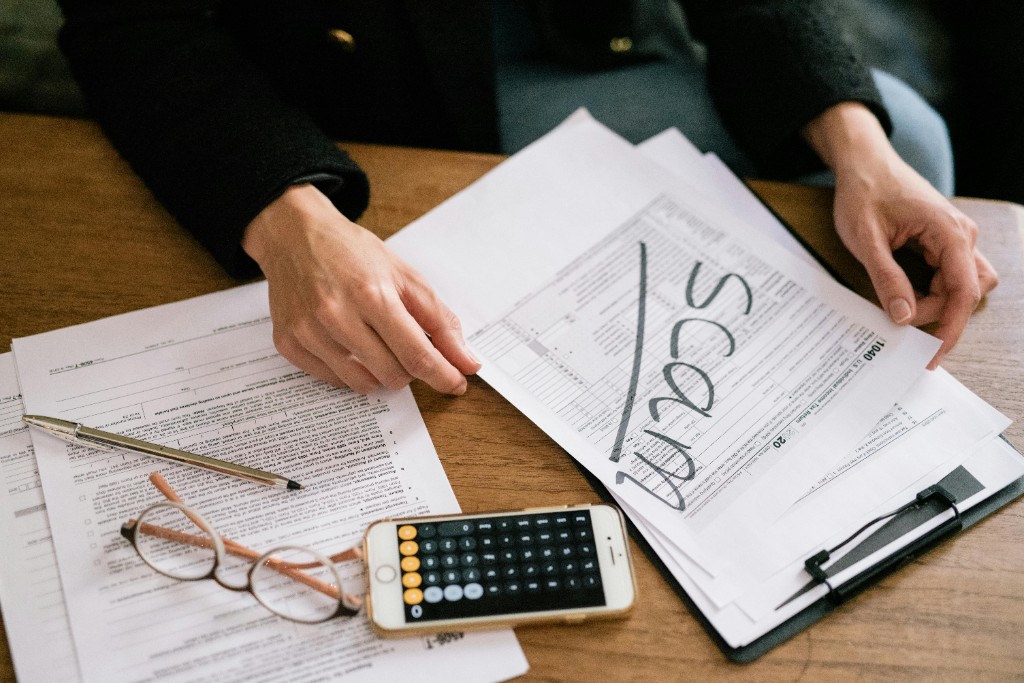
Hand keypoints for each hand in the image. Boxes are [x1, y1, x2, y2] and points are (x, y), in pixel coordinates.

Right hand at [242, 184, 480, 393]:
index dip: (443, 375)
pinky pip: (334, 380)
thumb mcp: (405, 276)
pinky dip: (351, 371)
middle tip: (405, 345)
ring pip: (364, 384)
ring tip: (376, 343)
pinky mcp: (289, 343)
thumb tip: (466, 362)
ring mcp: (308, 332)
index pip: (417, 355)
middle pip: (393, 374)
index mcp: (372, 295)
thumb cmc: (352, 253)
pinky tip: (349, 344)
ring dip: (381, 372)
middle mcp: (336, 315)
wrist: (295, 235)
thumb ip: (440, 321)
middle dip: (410, 368)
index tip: (456, 384)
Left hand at [804, 103, 997, 368]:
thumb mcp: (866, 240)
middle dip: (936, 313)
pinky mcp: (943, 240)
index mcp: (948, 232)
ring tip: (899, 308)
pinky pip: (948, 275)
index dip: (950, 326)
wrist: (863, 162)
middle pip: (964, 291)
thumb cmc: (864, 193)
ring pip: (958, 285)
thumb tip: (904, 317)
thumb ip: (887, 279)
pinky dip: (931, 291)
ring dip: (934, 302)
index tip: (933, 353)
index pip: (963, 290)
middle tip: (898, 321)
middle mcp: (961, 235)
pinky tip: (906, 297)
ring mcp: (955, 237)